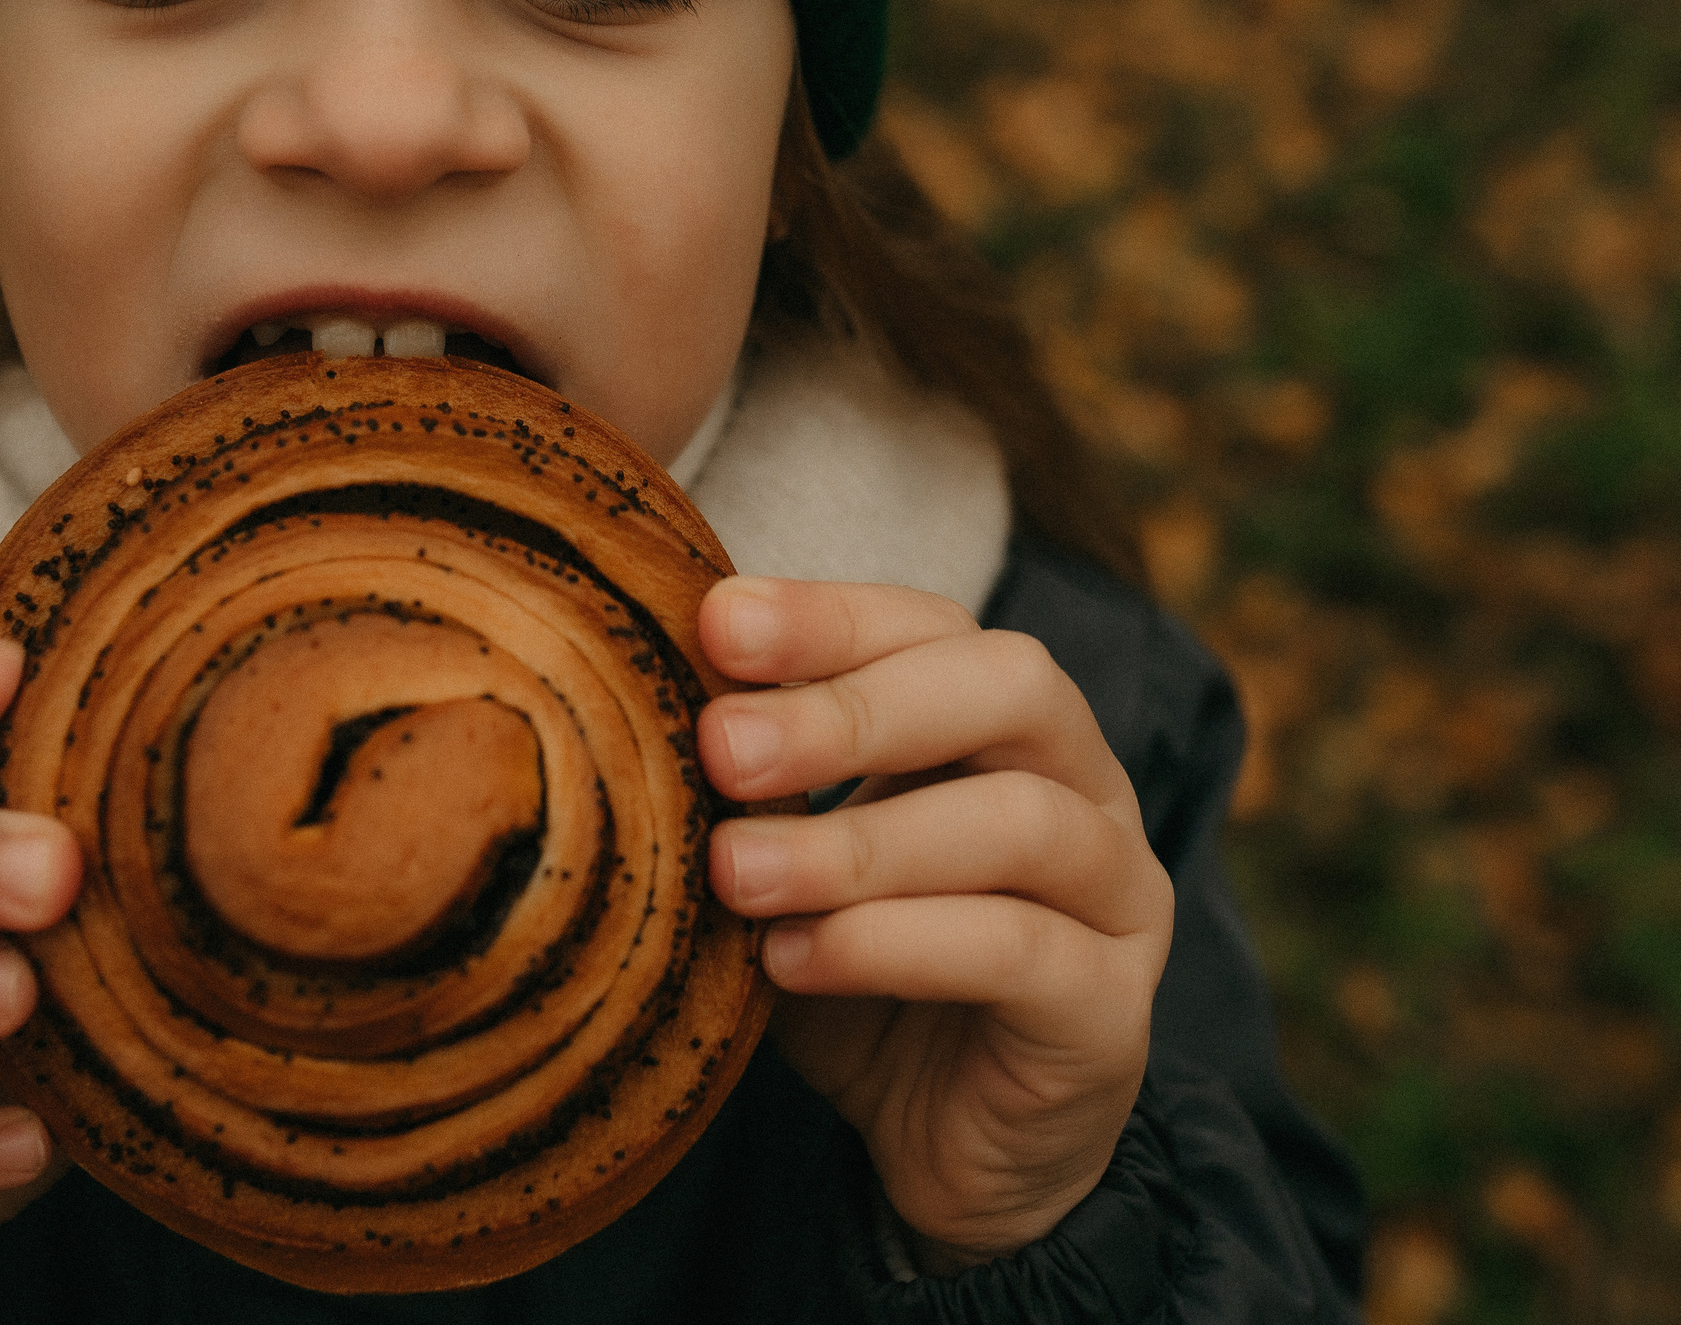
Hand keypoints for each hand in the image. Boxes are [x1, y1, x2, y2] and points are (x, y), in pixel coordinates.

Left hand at [695, 577, 1173, 1270]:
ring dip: (860, 842)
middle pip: (1009, 686)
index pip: (931, 625)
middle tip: (722, 749)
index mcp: (1001, 722)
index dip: (830, 616)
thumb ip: (749, 789)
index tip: (715, 626)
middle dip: (854, 709)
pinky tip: (793, 960)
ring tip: (736, 874)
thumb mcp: (785, 866)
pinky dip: (894, 943)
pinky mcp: (1115, 1010)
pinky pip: (1022, 952)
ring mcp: (1119, 895)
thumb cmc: (856, 972)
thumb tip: (647, 703)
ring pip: (1021, 821)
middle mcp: (1083, 785)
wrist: (943, 1151)